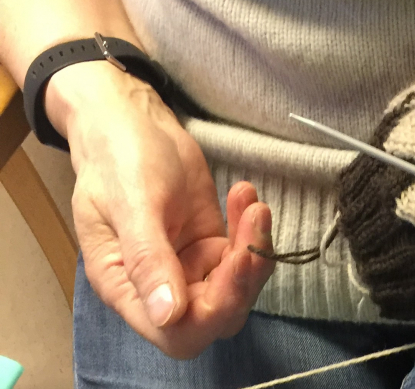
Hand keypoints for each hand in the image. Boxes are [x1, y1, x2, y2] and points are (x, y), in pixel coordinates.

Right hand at [54, 61, 275, 358]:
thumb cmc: (118, 159)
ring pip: (237, 286)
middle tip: (254, 221)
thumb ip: (147, 260)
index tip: (235, 263)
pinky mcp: (210, 244)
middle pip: (216, 314)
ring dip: (254, 249)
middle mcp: (158, 286)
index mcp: (125, 287)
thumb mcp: (131, 204)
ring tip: (251, 201)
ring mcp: (188, 266)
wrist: (130, 123)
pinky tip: (245, 195)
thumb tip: (166, 315)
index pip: (176, 331)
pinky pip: (242, 254)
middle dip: (245, 277)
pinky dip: (252, 229)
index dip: (212, 312)